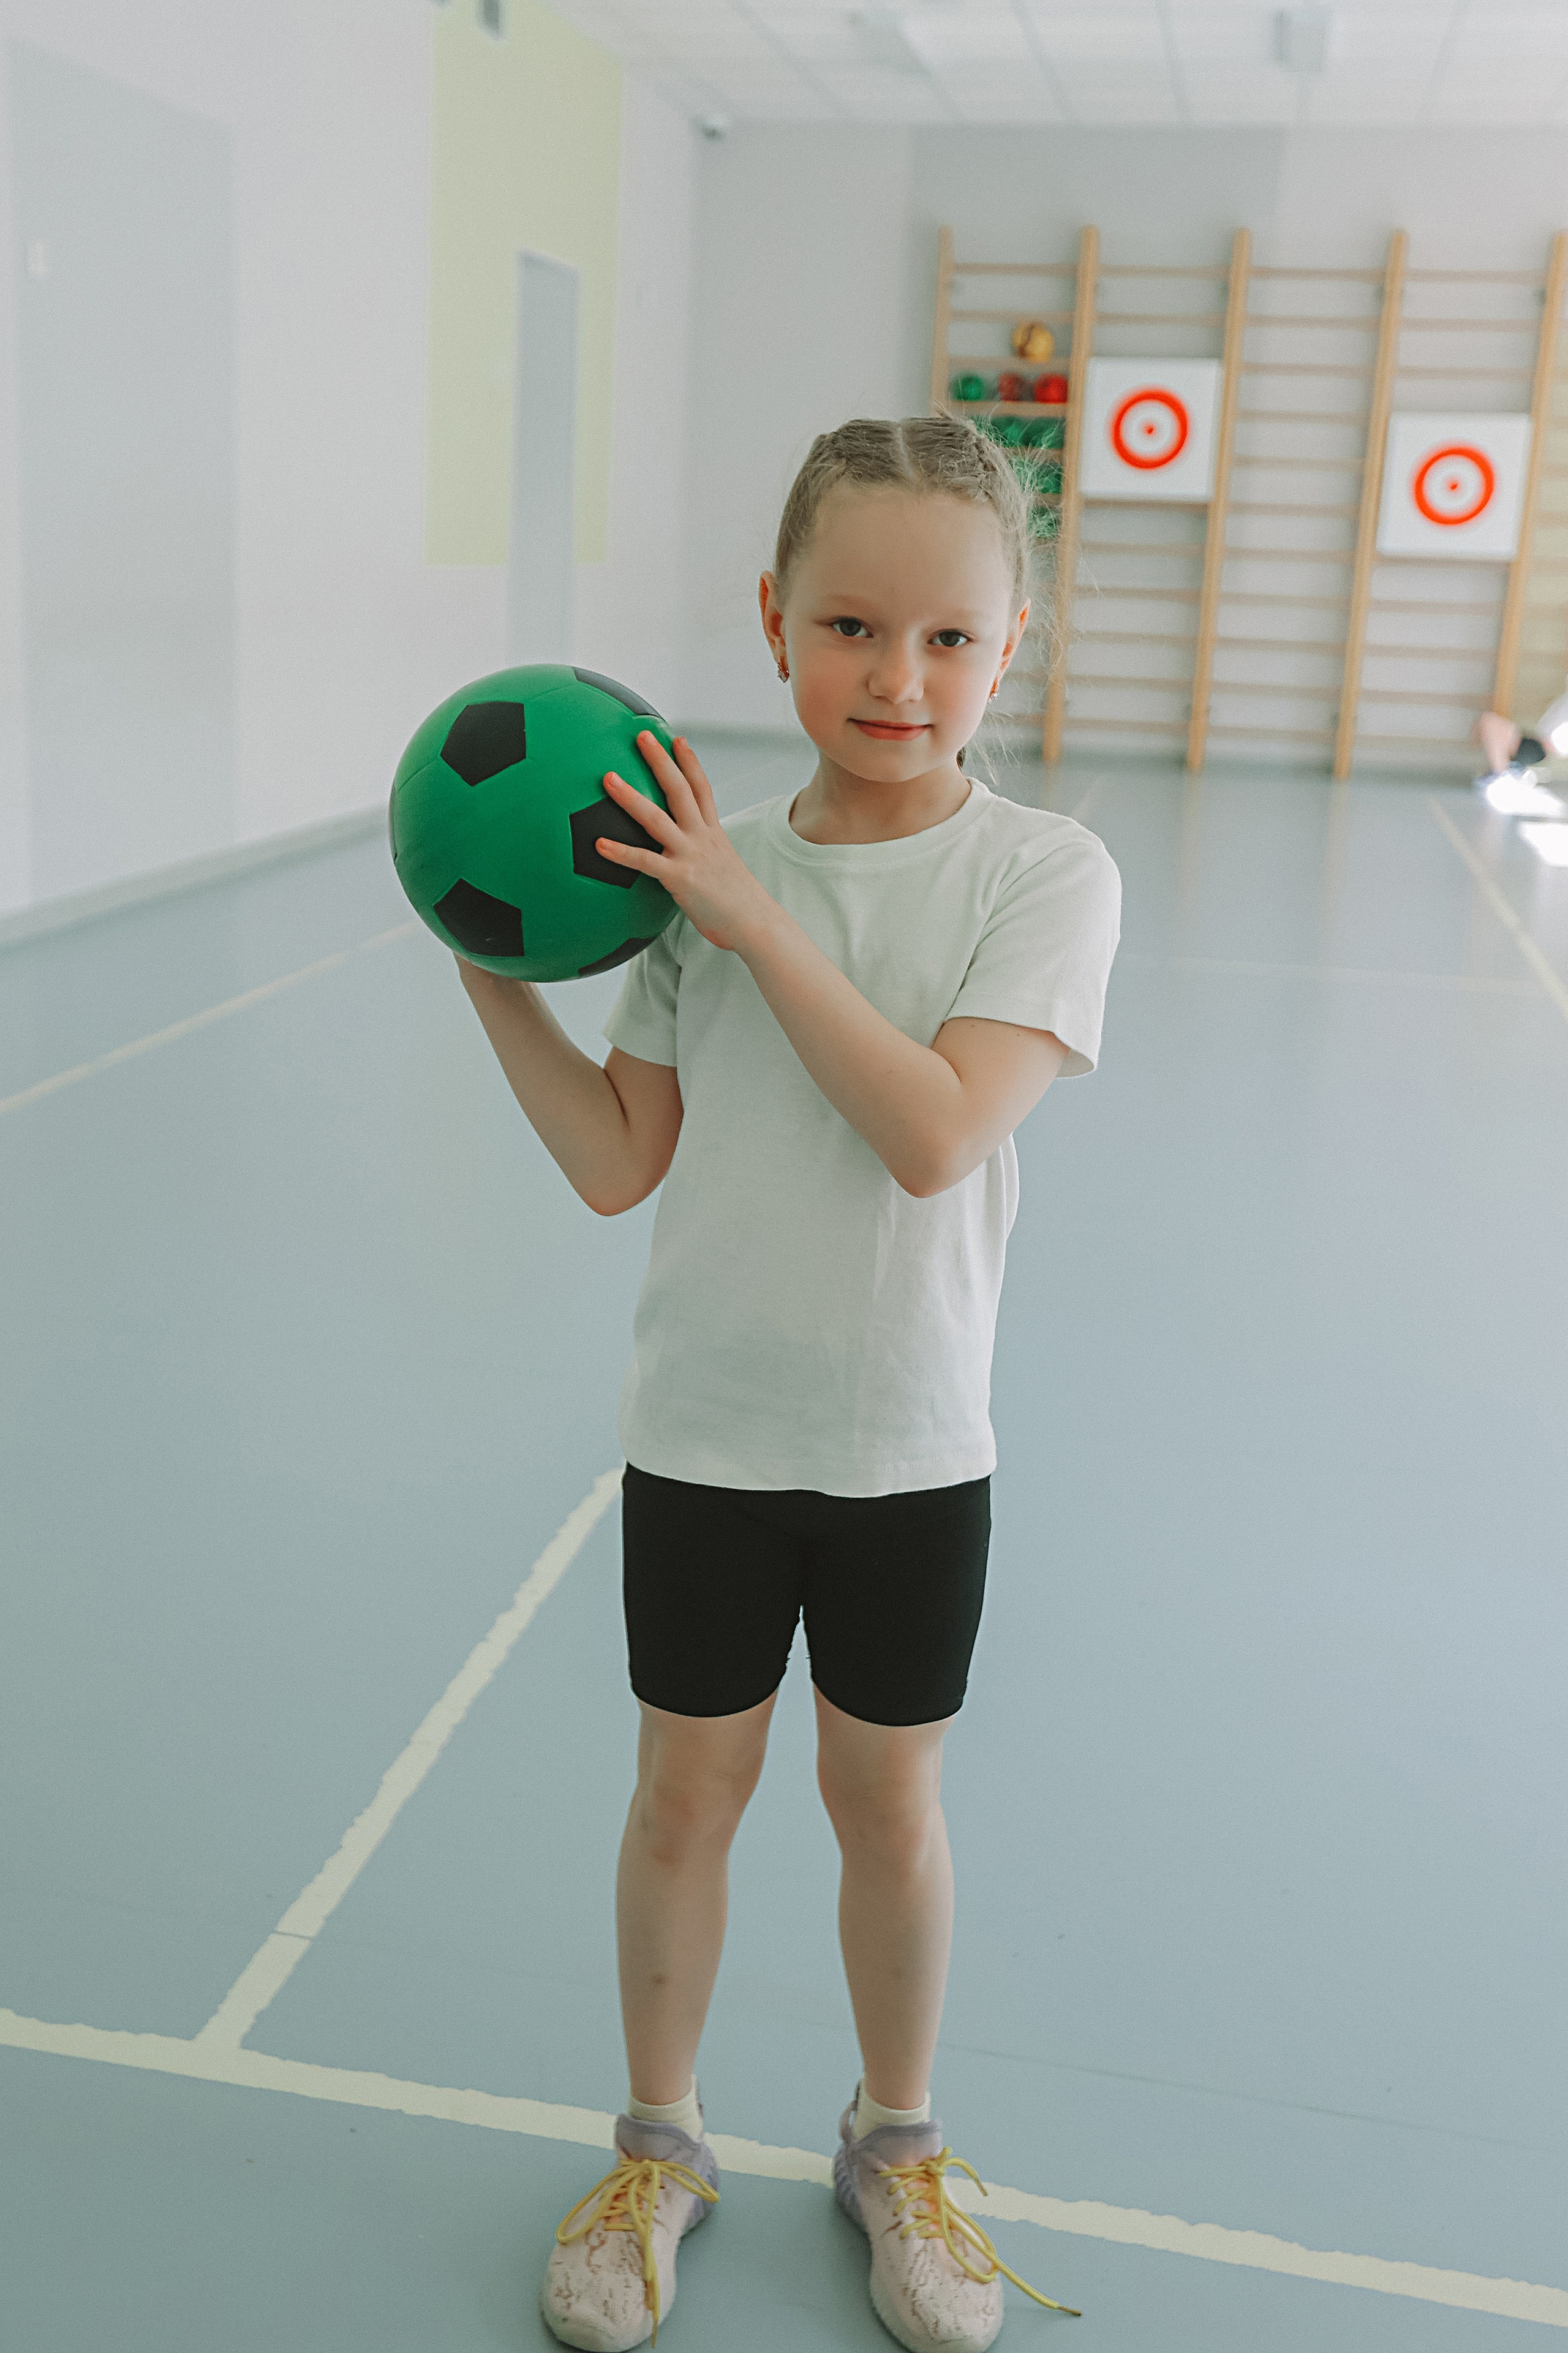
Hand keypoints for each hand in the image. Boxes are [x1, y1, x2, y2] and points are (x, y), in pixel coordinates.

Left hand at [598, 733, 776, 954]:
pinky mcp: (680, 878)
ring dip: (630, 796)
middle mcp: (702, 837)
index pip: (702, 789)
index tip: (677, 739)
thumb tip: (690, 862)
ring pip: (656, 818)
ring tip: (608, 778)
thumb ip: (704, 858)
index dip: (689, 762)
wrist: (756, 923)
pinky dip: (621, 852)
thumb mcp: (724, 870)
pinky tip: (599, 844)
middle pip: (679, 789)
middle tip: (641, 736)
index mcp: (714, 833)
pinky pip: (645, 861)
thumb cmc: (739, 904)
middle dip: (660, 760)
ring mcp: (691, 855)